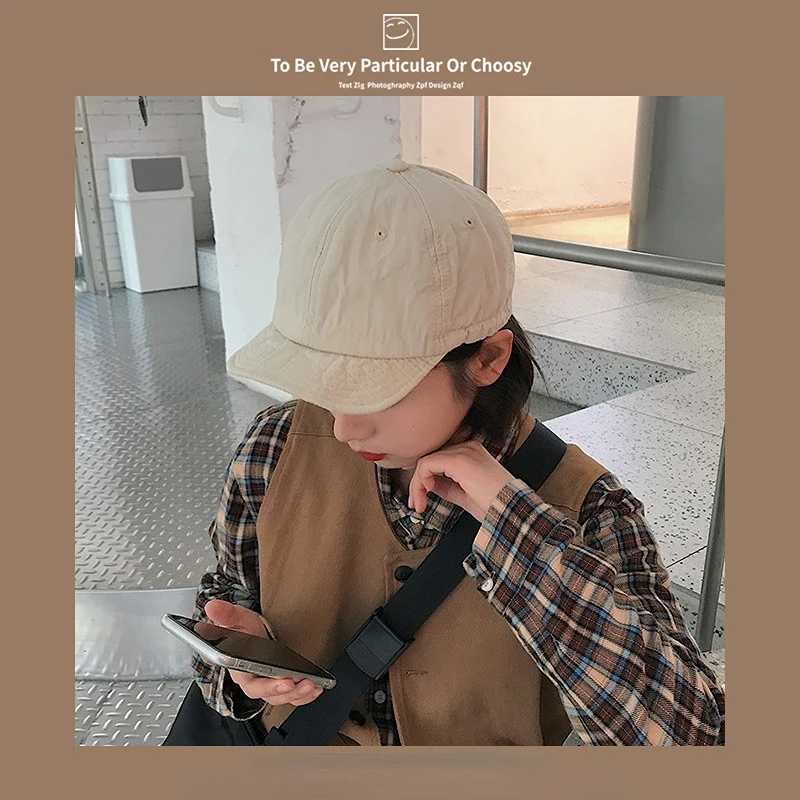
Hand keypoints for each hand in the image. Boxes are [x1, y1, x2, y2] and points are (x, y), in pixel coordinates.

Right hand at [204, 598, 323, 705]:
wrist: (254, 634)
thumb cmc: (244, 630)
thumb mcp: (237, 619)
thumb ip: (226, 614)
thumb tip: (212, 606)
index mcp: (240, 670)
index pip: (251, 683)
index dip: (268, 685)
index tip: (284, 679)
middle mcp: (253, 681)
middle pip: (268, 694)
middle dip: (285, 690)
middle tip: (301, 682)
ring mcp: (267, 685)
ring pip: (281, 697)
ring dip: (298, 694)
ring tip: (312, 685)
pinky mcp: (280, 685)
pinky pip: (291, 696)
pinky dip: (304, 696)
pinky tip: (316, 689)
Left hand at [408, 438, 514, 524]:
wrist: (509, 510)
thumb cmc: (494, 505)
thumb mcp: (463, 494)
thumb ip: (446, 486)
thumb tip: (429, 485)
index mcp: (471, 452)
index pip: (440, 460)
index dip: (426, 479)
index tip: (421, 498)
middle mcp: (467, 447)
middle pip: (431, 459)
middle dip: (418, 483)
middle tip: (415, 503)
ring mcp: (463, 451)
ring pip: (426, 462)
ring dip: (417, 485)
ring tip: (419, 504)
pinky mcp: (457, 460)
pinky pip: (426, 465)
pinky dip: (421, 482)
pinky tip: (427, 494)